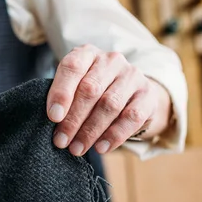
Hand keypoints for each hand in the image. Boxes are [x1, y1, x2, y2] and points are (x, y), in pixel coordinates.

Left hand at [47, 44, 171, 155]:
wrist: (128, 92)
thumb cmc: (91, 90)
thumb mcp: (73, 86)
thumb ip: (63, 97)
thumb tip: (53, 121)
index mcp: (87, 53)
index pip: (72, 67)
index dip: (61, 93)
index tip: (53, 117)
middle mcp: (111, 60)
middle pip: (90, 89)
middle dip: (73, 119)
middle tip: (61, 141)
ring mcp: (132, 76)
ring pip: (110, 105)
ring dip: (91, 131)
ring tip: (77, 148)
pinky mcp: (148, 96)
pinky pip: (131, 117)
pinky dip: (114, 135)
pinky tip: (101, 148)